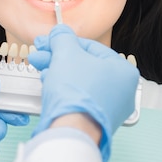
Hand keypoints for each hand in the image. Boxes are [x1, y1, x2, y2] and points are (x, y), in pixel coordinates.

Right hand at [28, 24, 139, 161]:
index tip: (47, 41)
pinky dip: (63, 89)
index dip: (64, 42)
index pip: (90, 47)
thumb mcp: (66, 54)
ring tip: (40, 68)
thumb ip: (63, 38)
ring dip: (57, 72)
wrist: (71, 130)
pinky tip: (49, 84)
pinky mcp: (95, 120)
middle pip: (83, 65)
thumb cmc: (75, 91)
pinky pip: (78, 98)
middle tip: (39, 54)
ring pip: (79, 82)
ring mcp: (109, 108)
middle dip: (57, 57)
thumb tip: (60, 32)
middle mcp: (121, 90)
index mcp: (122, 71)